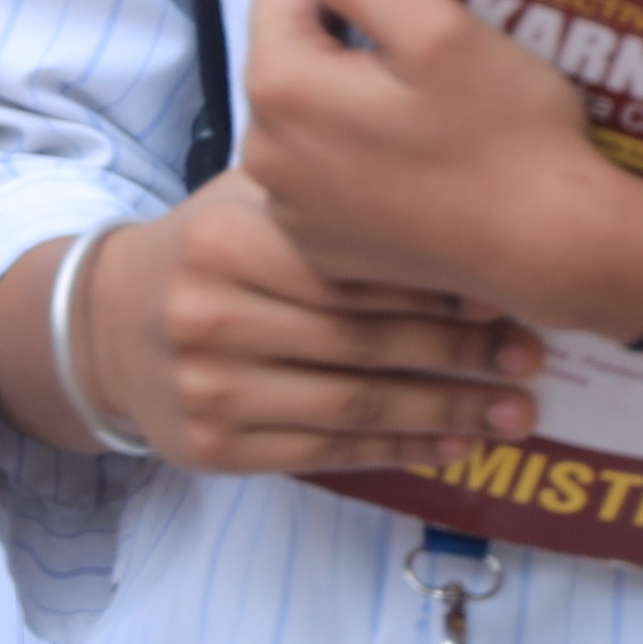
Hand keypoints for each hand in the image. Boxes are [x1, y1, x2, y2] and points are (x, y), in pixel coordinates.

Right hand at [73, 181, 549, 482]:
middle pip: (363, 341)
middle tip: (530, 356)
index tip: (504, 294)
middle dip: (459, 353)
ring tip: (515, 411)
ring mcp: (210, 390)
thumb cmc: (214, 251)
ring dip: (445, 412)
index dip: (434, 285)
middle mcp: (213, 317)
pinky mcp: (214, 448)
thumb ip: (331, 193)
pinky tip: (454, 444)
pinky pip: (327, 452)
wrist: (112, 325)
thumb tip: (463, 191)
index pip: (351, 270)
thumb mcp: (251, 200)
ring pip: (354, 405)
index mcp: (228, 241)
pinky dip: (399, 450)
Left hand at [240, 0, 642, 340]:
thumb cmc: (507, 135)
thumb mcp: (438, 28)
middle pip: (287, 54)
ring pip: (303, 115)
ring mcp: (291, 210)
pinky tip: (415, 158)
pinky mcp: (321, 248)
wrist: (551, 251)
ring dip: (346, 95)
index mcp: (284, 88)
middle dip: (342, 35)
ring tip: (426, 105)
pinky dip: (355, 155)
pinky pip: (321, 176)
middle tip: (426, 48)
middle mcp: (265, 155)